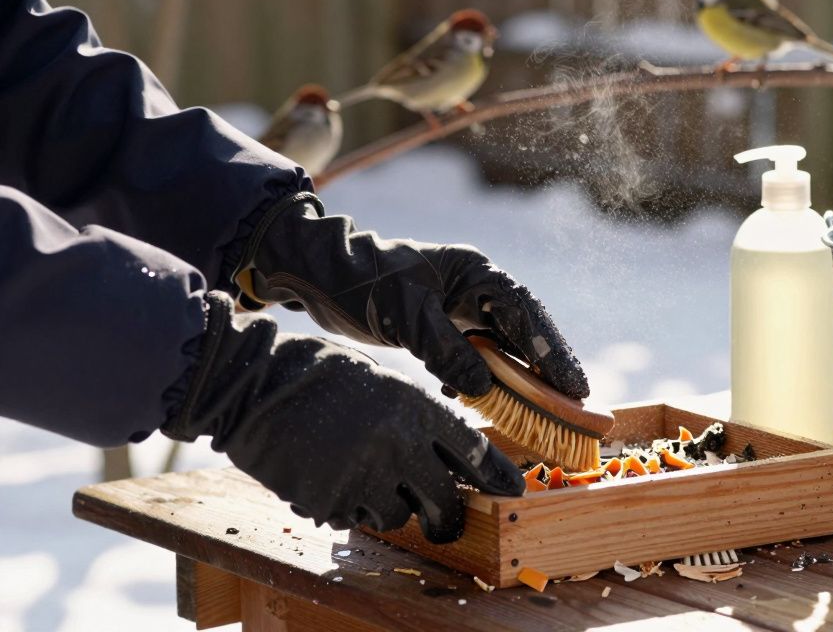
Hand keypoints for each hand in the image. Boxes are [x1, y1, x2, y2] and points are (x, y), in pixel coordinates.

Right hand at [163, 292, 523, 540]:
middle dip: (446, 516)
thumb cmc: (322, 374)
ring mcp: (361, 475)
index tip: (513, 492)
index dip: (495, 477)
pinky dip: (348, 507)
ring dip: (390, 506)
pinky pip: (353, 518)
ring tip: (367, 481)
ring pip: (398, 514)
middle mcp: (397, 445)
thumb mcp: (385, 384)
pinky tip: (331, 479)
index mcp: (416, 410)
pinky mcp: (326, 499)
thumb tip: (447, 457)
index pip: (473, 453)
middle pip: (443, 500)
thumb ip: (417, 420)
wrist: (256, 382)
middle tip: (442, 521)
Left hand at [234, 193, 588, 400]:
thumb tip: (485, 388)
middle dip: (547, 365)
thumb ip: (447, 350)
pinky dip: (483, 378)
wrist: (319, 276)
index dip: (552, 349)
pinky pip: (476, 354)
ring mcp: (460, 307)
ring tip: (543, 409)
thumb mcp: (406, 316)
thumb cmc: (363, 284)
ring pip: (502, 344)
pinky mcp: (442, 326)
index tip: (574, 385)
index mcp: (475, 272)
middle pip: (523, 329)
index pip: (525, 311)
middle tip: (574, 403)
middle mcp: (476, 287)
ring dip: (518, 376)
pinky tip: (481, 400)